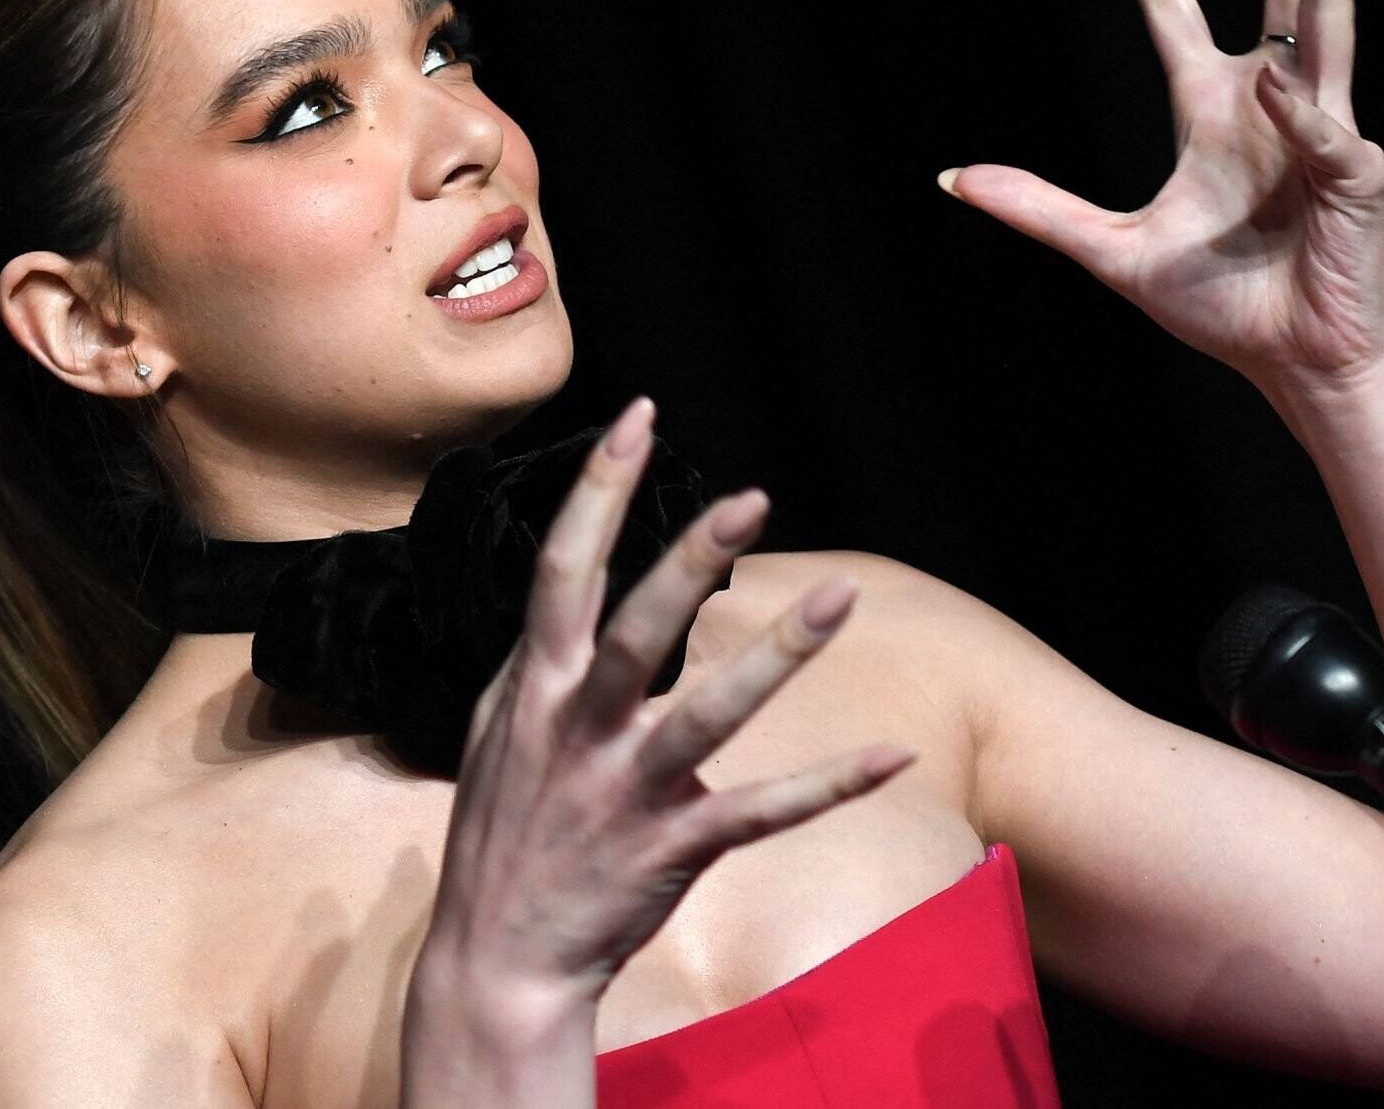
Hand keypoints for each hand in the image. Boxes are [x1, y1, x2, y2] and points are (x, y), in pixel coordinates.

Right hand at [410, 396, 915, 1022]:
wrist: (494, 966)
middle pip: (636, 630)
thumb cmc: (501, 837)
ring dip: (778, 654)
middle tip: (750, 497)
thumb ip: (532, 664)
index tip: (638, 417)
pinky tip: (892, 755)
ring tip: (840, 597)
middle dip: (688, 559)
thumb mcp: (492, 736)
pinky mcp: (671, 851)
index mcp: (532, 691)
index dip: (598, 491)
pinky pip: (761, 812)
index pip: (561, 570)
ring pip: (708, 714)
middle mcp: (576, 731)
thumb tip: (564, 594)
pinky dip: (827, 784)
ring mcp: (625, 793)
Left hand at [940, 0, 1383, 394]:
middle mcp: (1270, 99)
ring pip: (1325, 11)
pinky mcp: (1355, 171)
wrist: (1295, 360)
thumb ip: (1039, 208)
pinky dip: (1300, 116)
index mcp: (1212, 106)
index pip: (1169, 3)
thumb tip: (952, 177)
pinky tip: (1276, 95)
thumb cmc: (1224, 305)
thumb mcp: (1113, 251)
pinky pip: (1324, 130)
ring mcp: (1320, 126)